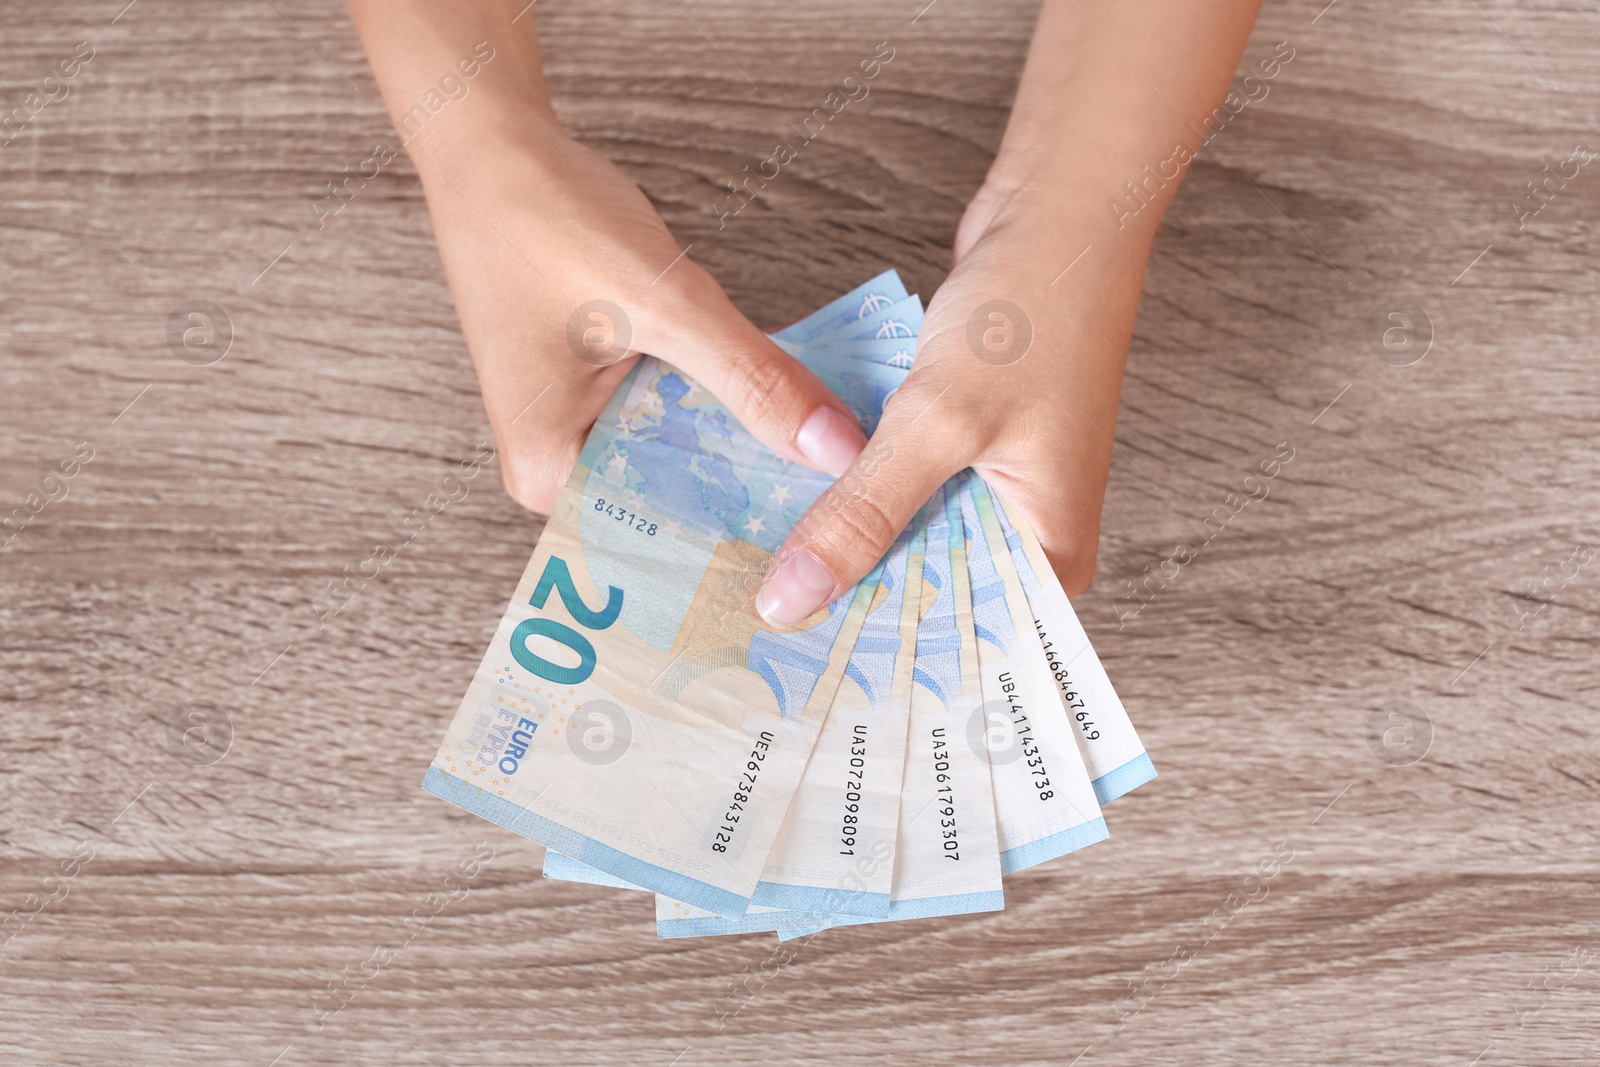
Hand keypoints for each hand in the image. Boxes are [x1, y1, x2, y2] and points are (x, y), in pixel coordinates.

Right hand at [418, 117, 866, 512]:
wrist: (497, 150)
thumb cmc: (548, 222)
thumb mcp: (665, 306)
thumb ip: (752, 379)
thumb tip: (837, 448)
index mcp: (550, 477)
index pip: (663, 540)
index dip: (748, 547)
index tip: (829, 551)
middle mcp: (561, 470)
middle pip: (679, 507)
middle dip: (759, 502)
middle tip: (851, 515)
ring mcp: (583, 431)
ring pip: (687, 461)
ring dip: (751, 453)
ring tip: (837, 472)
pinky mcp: (606, 395)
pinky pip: (679, 420)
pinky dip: (729, 411)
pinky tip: (795, 417)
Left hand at [755, 173, 1148, 624]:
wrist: (1059, 213)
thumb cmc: (1031, 315)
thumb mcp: (935, 424)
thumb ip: (862, 514)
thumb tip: (790, 600)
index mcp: (1049, 556)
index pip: (962, 644)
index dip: (881, 662)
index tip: (798, 680)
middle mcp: (1028, 535)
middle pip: (928, 595)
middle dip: (852, 608)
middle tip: (759, 637)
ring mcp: (996, 490)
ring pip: (908, 540)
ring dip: (847, 547)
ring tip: (760, 584)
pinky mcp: (967, 448)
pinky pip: (903, 491)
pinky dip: (857, 494)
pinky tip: (791, 509)